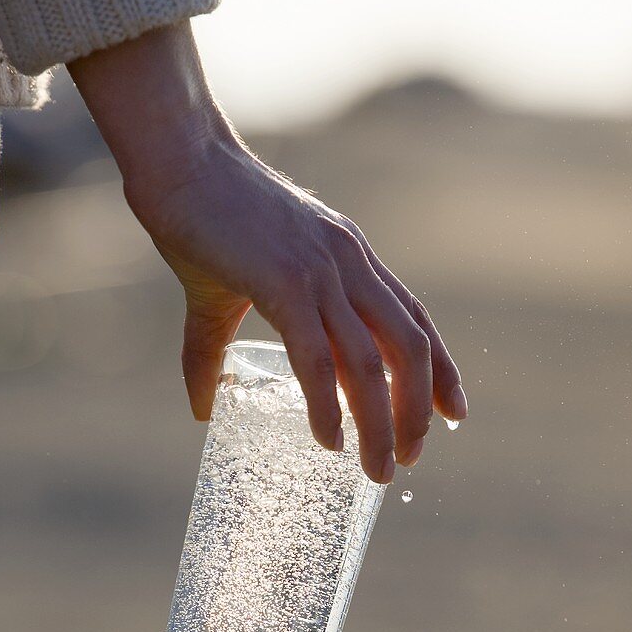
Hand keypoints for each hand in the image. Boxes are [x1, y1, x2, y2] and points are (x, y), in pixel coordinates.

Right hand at [68, 24, 466, 483]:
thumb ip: (216, 354)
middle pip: (409, 346)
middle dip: (418, 409)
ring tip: (378, 469)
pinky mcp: (283, 281)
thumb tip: (204, 413)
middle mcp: (349, 263)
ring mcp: (321, 271)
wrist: (178, 163)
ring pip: (370, 360)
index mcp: (350, 258)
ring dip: (382, 421)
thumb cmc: (200, 221)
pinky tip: (331, 441)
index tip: (453, 415)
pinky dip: (329, 404)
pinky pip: (318, 356)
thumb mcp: (223, 294)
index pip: (414, 319)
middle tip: (411, 458)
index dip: (440, 370)